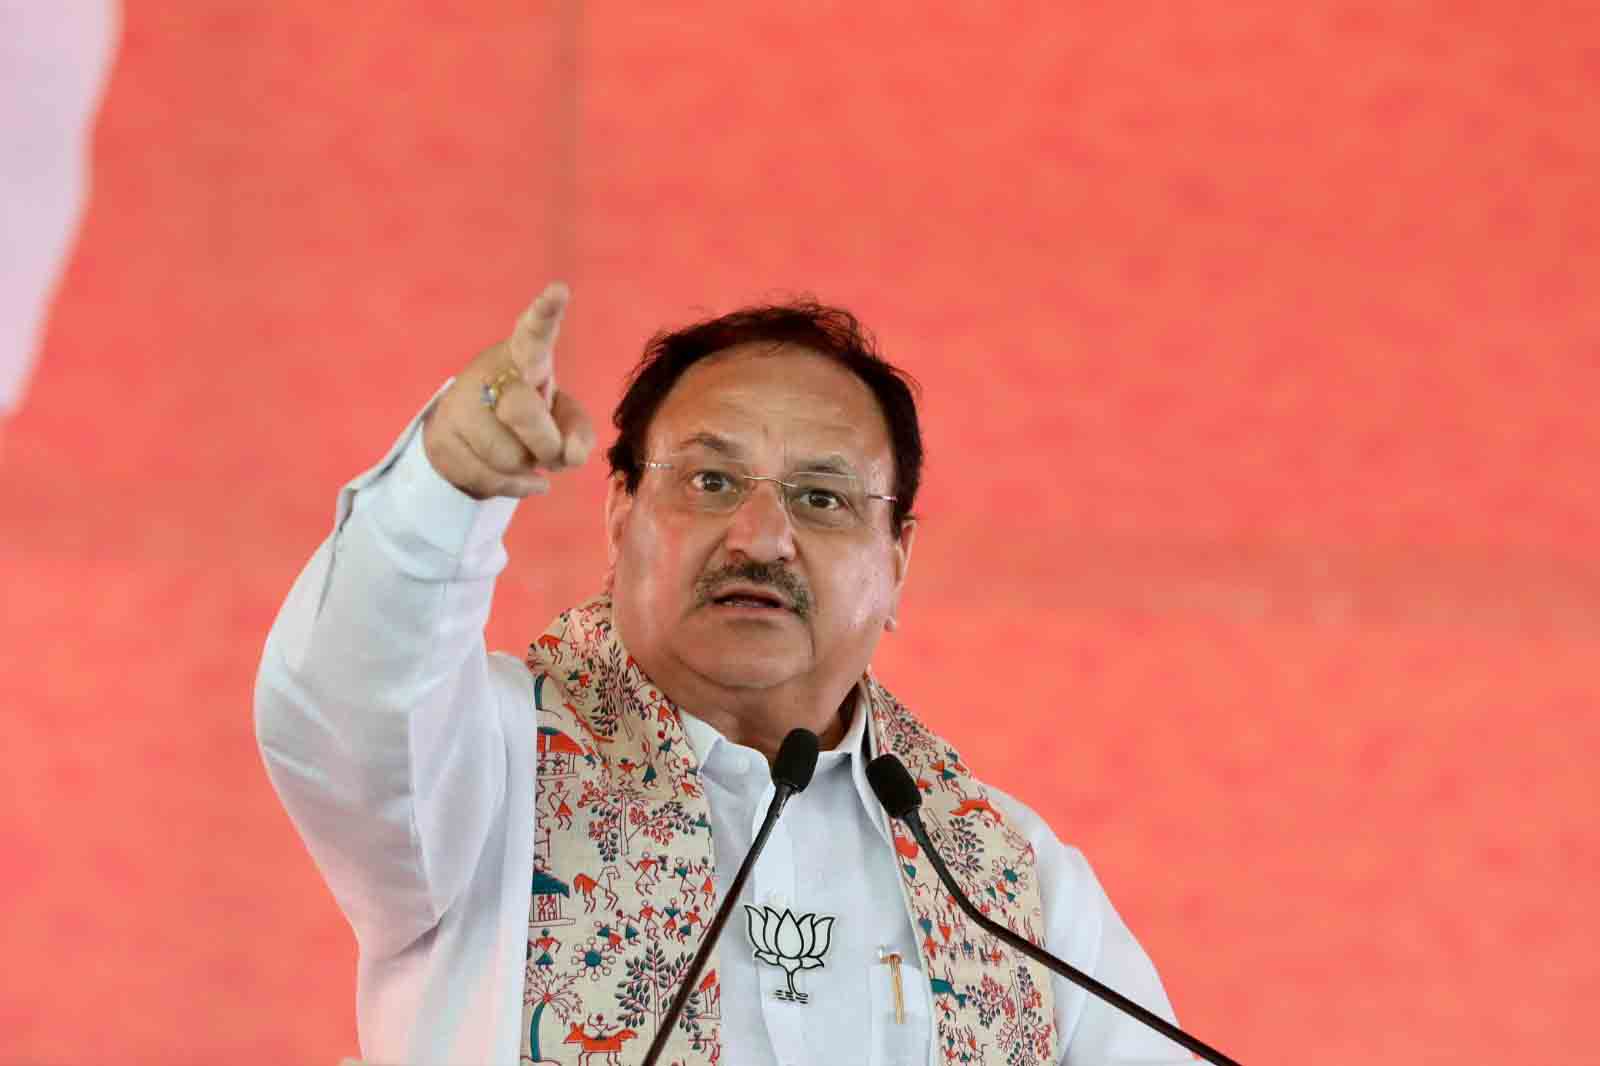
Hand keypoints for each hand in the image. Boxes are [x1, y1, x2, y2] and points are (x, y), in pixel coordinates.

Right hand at [422, 283, 596, 498]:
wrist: (472, 438)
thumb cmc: (532, 418)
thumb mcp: (565, 420)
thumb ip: (581, 433)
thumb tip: (569, 455)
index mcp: (525, 356)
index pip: (534, 332)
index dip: (545, 313)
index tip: (559, 290)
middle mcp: (488, 372)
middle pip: (521, 412)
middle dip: (544, 444)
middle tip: (548, 451)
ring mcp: (459, 405)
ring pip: (506, 455)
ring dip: (527, 468)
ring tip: (524, 455)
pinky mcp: (441, 438)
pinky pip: (489, 479)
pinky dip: (514, 487)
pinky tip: (520, 479)